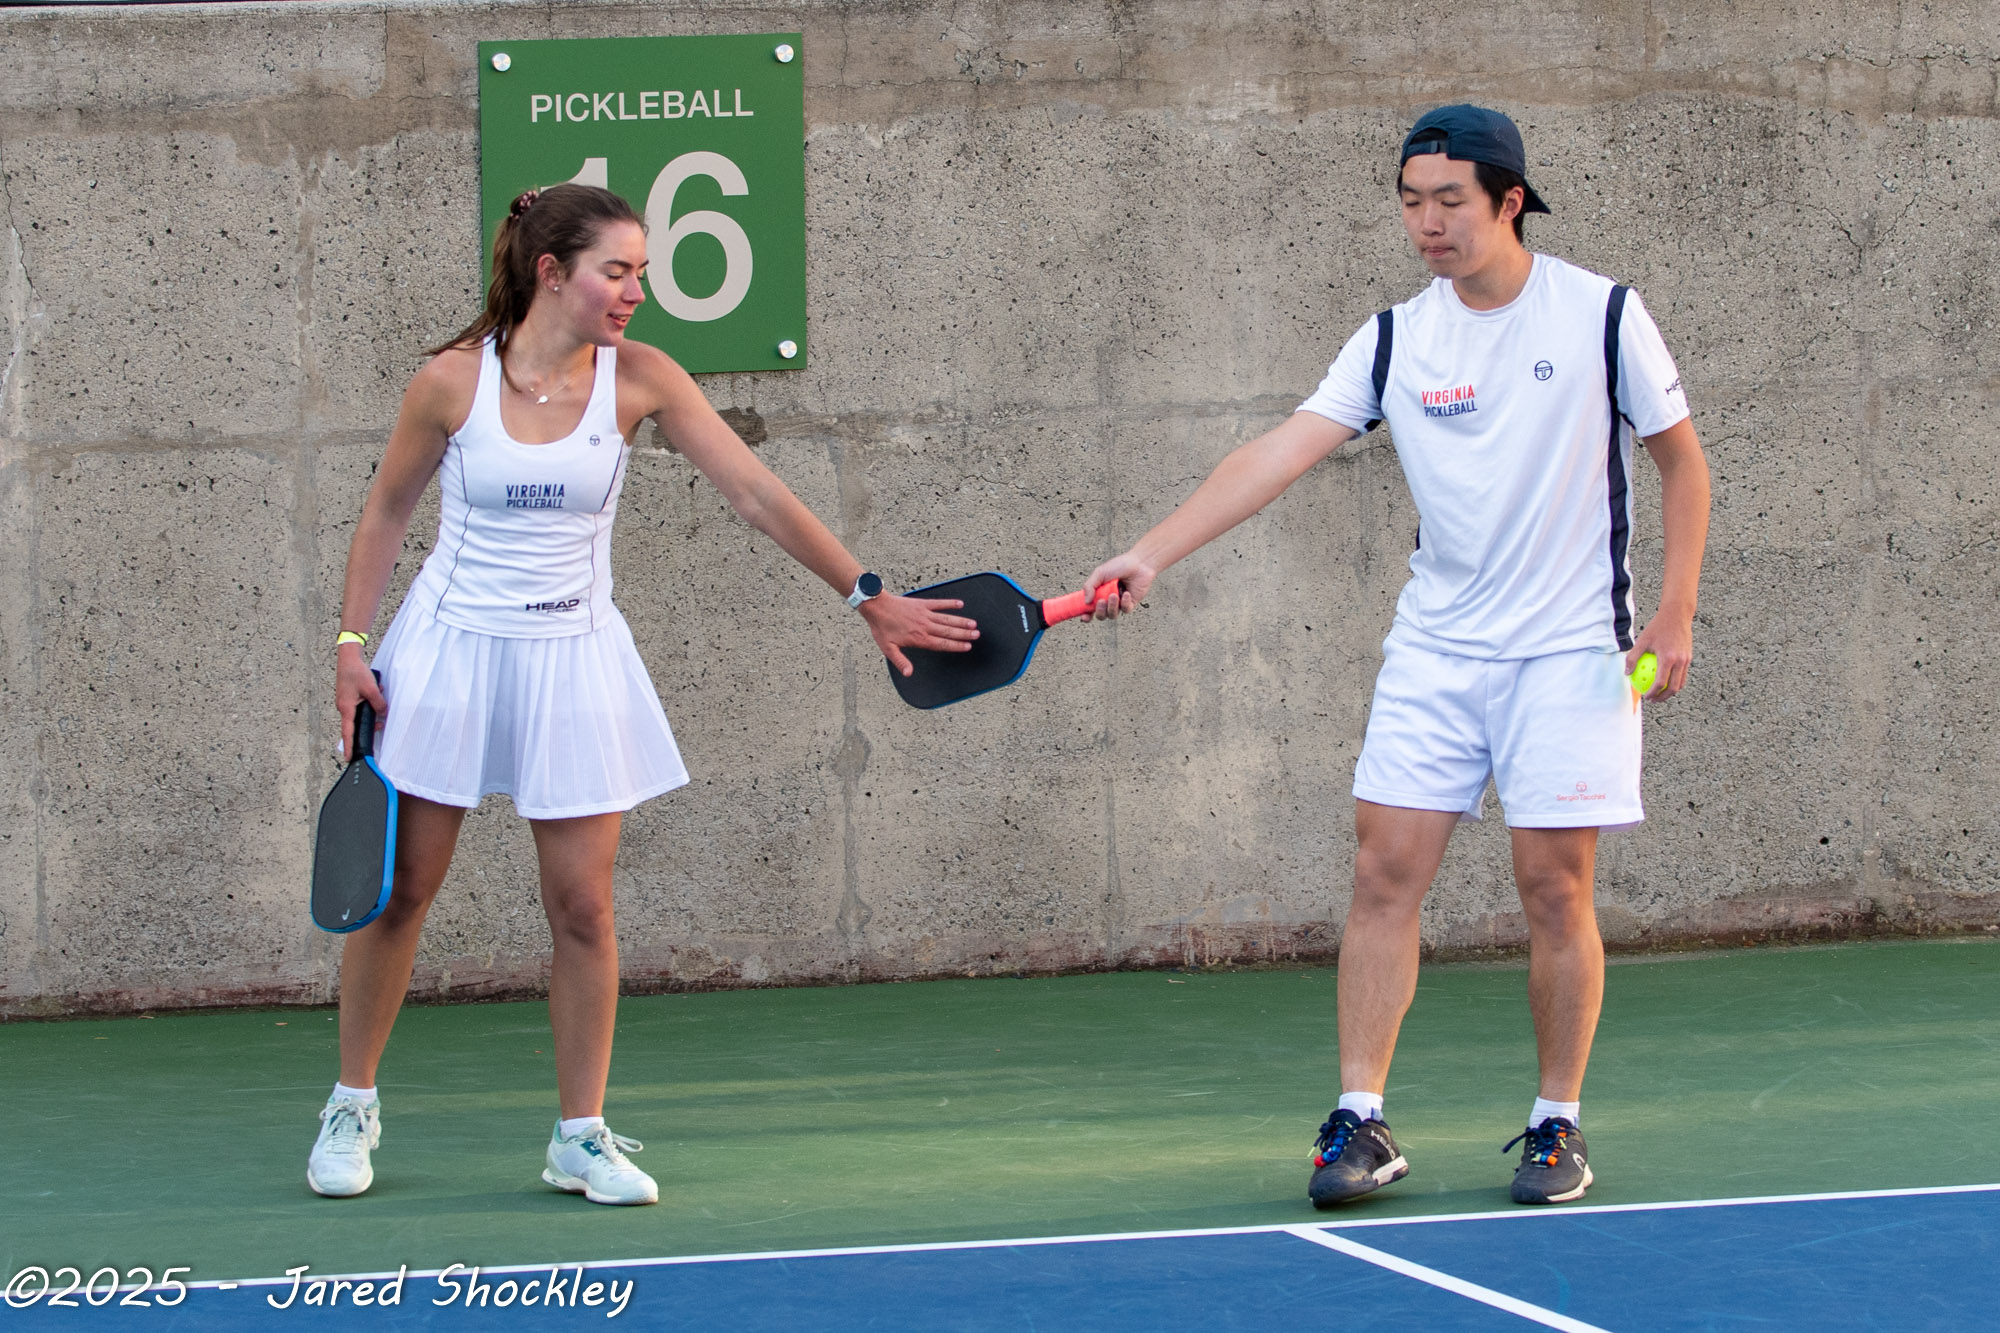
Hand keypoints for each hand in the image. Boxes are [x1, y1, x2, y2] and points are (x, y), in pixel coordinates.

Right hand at [334, 644, 387, 758]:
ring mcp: (346, 702)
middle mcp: (344, 707)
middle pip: (356, 724)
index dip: (348, 745)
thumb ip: (378, 703)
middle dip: (369, 724)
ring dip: (372, 708)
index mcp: (346, 708)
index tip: (348, 758)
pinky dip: (370, 701)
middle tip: (380, 725)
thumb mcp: (370, 688)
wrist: (348, 658)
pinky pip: (361, 705)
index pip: (348, 731)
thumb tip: (383, 713)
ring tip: (379, 695)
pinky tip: (377, 690)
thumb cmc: (355, 672)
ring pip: (361, 713)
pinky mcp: (350, 697)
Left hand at [858, 594, 980, 676]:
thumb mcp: (888, 649)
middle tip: (977, 635)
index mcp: (919, 639)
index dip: (956, 645)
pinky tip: (960, 604)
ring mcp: (925, 614)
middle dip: (964, 634)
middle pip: (948, 631)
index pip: (942, 644)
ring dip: (961, 621)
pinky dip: (950, 603)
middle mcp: (925, 626)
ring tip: (973, 624)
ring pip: (947, 619)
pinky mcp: (922, 604)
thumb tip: (909, 673)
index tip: (967, 646)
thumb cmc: (882, 628)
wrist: (877, 607)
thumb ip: (901, 661)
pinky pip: (939, 603)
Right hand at [1083, 552, 1154, 620]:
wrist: (1139, 563)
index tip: (1083, 616)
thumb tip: (1086, 601)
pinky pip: (1126, 610)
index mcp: (1098, 592)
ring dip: (1112, 607)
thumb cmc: (1120, 565)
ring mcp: (1119, 603)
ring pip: (1113, 615)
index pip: (1089, 608)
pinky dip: (1125, 603)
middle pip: (1101, 615)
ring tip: (1114, 595)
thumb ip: (1089, 586)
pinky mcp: (1131, 603)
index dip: (1085, 614)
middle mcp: (1108, 599)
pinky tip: (1126, 593)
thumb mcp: (1099, 573)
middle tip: (1101, 602)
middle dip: (1100, 611)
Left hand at [1625, 612, 1692, 700]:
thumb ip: (1633, 657)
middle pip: (1673, 687)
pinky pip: (1683, 674)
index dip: (1653, 693)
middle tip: (1653, 700)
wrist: (1677, 615)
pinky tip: (1664, 681)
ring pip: (1681, 683)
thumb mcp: (1642, 641)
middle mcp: (1680, 661)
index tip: (1646, 696)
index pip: (1661, 682)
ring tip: (1659, 693)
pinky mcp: (1689, 657)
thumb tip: (1627, 673)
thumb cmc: (1657, 627)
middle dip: (1663, 697)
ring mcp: (1686, 660)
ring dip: (1670, 691)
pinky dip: (1675, 681)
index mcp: (1668, 658)